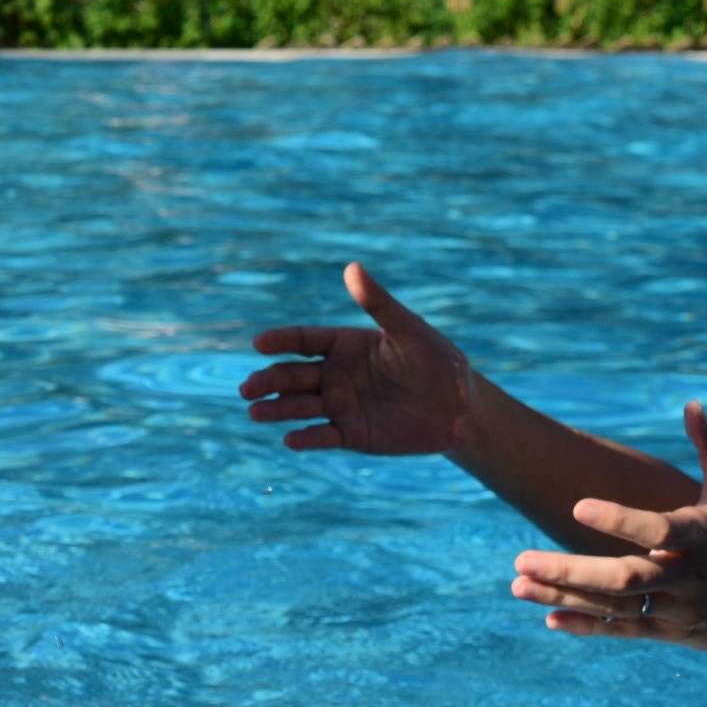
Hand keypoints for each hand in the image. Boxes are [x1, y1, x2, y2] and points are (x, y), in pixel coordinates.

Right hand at [240, 262, 476, 454]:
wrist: (460, 406)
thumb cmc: (436, 360)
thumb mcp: (408, 329)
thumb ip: (378, 302)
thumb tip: (352, 267)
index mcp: (344, 346)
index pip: (304, 342)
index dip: (281, 342)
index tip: (260, 344)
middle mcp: (335, 375)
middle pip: (292, 376)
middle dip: (268, 381)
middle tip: (247, 388)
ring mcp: (341, 406)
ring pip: (300, 406)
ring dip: (276, 410)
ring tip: (255, 412)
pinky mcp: (352, 435)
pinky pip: (323, 436)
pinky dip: (306, 438)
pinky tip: (290, 439)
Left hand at [510, 404, 706, 648]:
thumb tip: (691, 404)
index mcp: (704, 536)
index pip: (660, 529)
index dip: (621, 520)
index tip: (577, 506)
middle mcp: (690, 576)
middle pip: (627, 579)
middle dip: (571, 572)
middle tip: (519, 560)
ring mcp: (681, 609)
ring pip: (617, 606)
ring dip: (566, 597)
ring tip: (518, 584)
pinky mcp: (674, 632)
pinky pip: (625, 630)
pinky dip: (588, 626)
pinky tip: (548, 617)